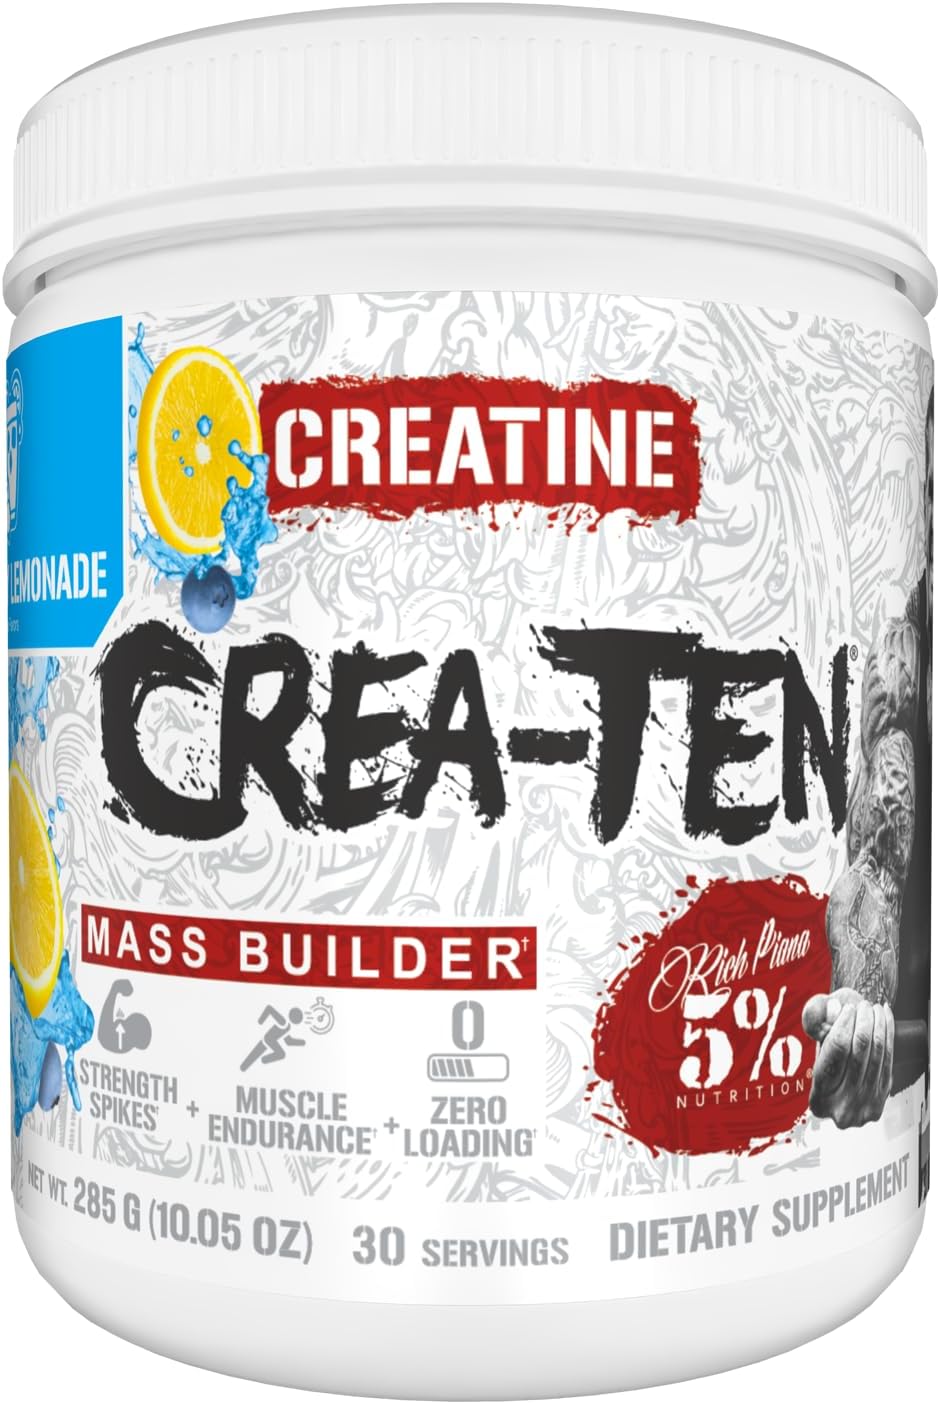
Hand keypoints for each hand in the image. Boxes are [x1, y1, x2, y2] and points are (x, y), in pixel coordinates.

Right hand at [802, 988, 894, 1128]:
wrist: (843, 1082)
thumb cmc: (825, 1060)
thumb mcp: (814, 1042)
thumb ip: (817, 1022)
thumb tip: (833, 1009)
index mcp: (819, 1100)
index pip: (835, 1053)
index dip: (843, 1026)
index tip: (848, 1007)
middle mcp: (843, 1110)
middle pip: (858, 1054)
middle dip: (862, 1024)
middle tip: (863, 1005)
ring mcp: (866, 1106)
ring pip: (876, 1056)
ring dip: (877, 1027)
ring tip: (874, 1008)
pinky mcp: (884, 1097)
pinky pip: (888, 1060)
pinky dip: (888, 1035)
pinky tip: (885, 1017)